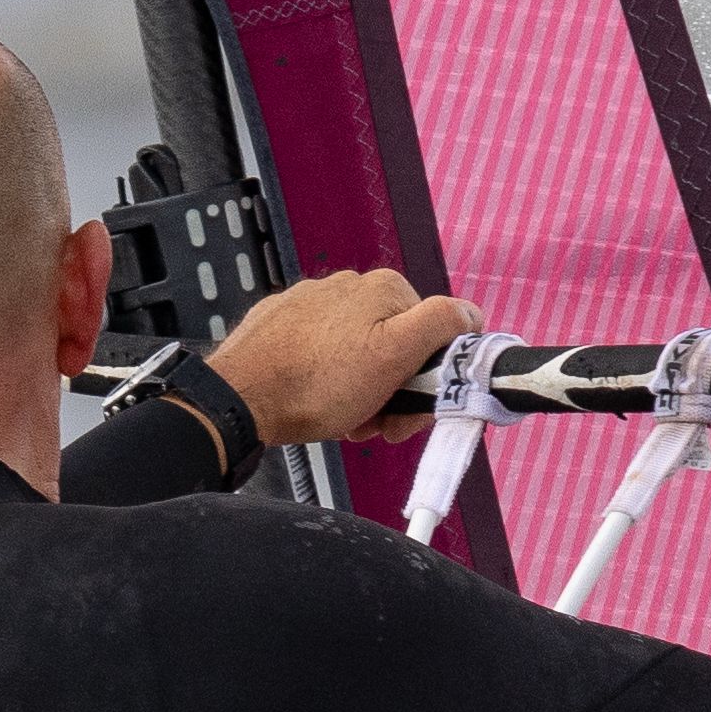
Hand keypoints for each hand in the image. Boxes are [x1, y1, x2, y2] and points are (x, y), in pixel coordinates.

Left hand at [205, 269, 477, 445]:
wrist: (240, 399)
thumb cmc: (316, 384)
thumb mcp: (394, 356)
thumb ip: (439, 325)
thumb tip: (470, 311)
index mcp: (384, 289)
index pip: (434, 335)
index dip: (429, 381)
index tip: (411, 412)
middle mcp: (348, 287)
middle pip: (396, 346)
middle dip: (394, 391)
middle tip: (377, 424)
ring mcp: (312, 304)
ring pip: (360, 355)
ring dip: (363, 394)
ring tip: (347, 419)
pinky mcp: (285, 325)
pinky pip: (324, 356)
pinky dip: (330, 383)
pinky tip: (319, 404)